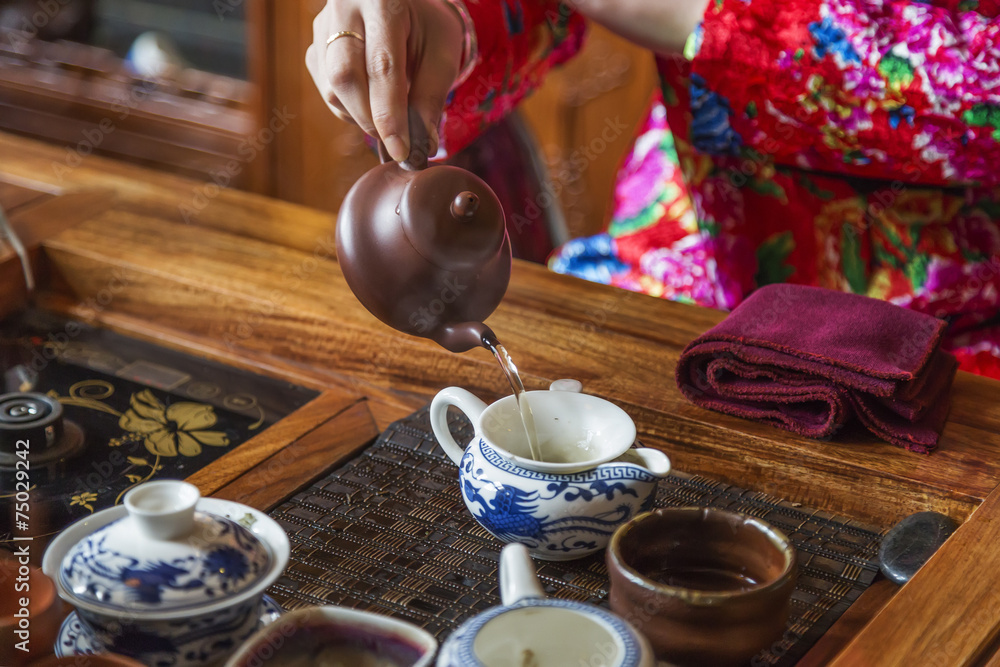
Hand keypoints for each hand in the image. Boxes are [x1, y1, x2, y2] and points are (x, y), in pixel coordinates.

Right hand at [306, 0, 465, 161]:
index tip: (401, 151)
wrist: (404, 4)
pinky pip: (326, 89)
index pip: (382, 66)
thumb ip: (431, 98)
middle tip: (395, 141)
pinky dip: (349, 108)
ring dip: (360, 116)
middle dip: (370, 119)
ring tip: (389, 113)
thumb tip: (422, 145)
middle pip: (345, 75)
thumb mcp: (442, 56)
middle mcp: (345, 7)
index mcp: (384, 1)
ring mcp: (323, 25)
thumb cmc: (428, 28)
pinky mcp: (315, 45)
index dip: (390, 115)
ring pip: (332, 87)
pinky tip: (371, 101)